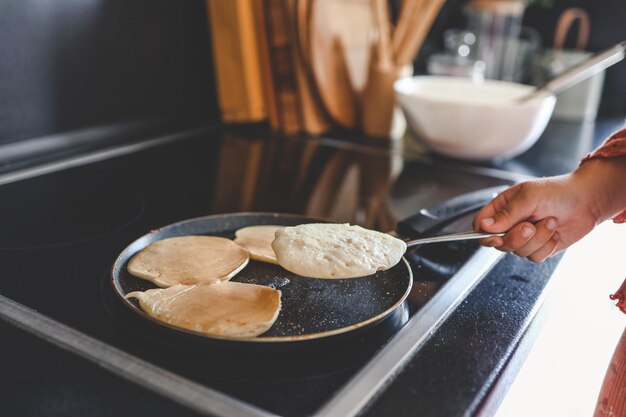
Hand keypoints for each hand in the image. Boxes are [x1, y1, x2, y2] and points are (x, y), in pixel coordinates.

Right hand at [473, 174, 597, 261]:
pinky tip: (554, 232)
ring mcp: (524, 237)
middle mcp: (510, 224)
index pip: (480, 224)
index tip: (496, 236)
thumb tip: (484, 226)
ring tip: (550, 222)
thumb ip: (507, 214)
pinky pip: (534, 257)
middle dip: (517, 237)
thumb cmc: (557, 192)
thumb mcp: (529, 197)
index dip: (484, 234)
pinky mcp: (539, 247)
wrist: (587, 201)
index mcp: (502, 207)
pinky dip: (546, 246)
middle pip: (498, 242)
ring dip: (537, 239)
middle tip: (530, 226)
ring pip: (517, 251)